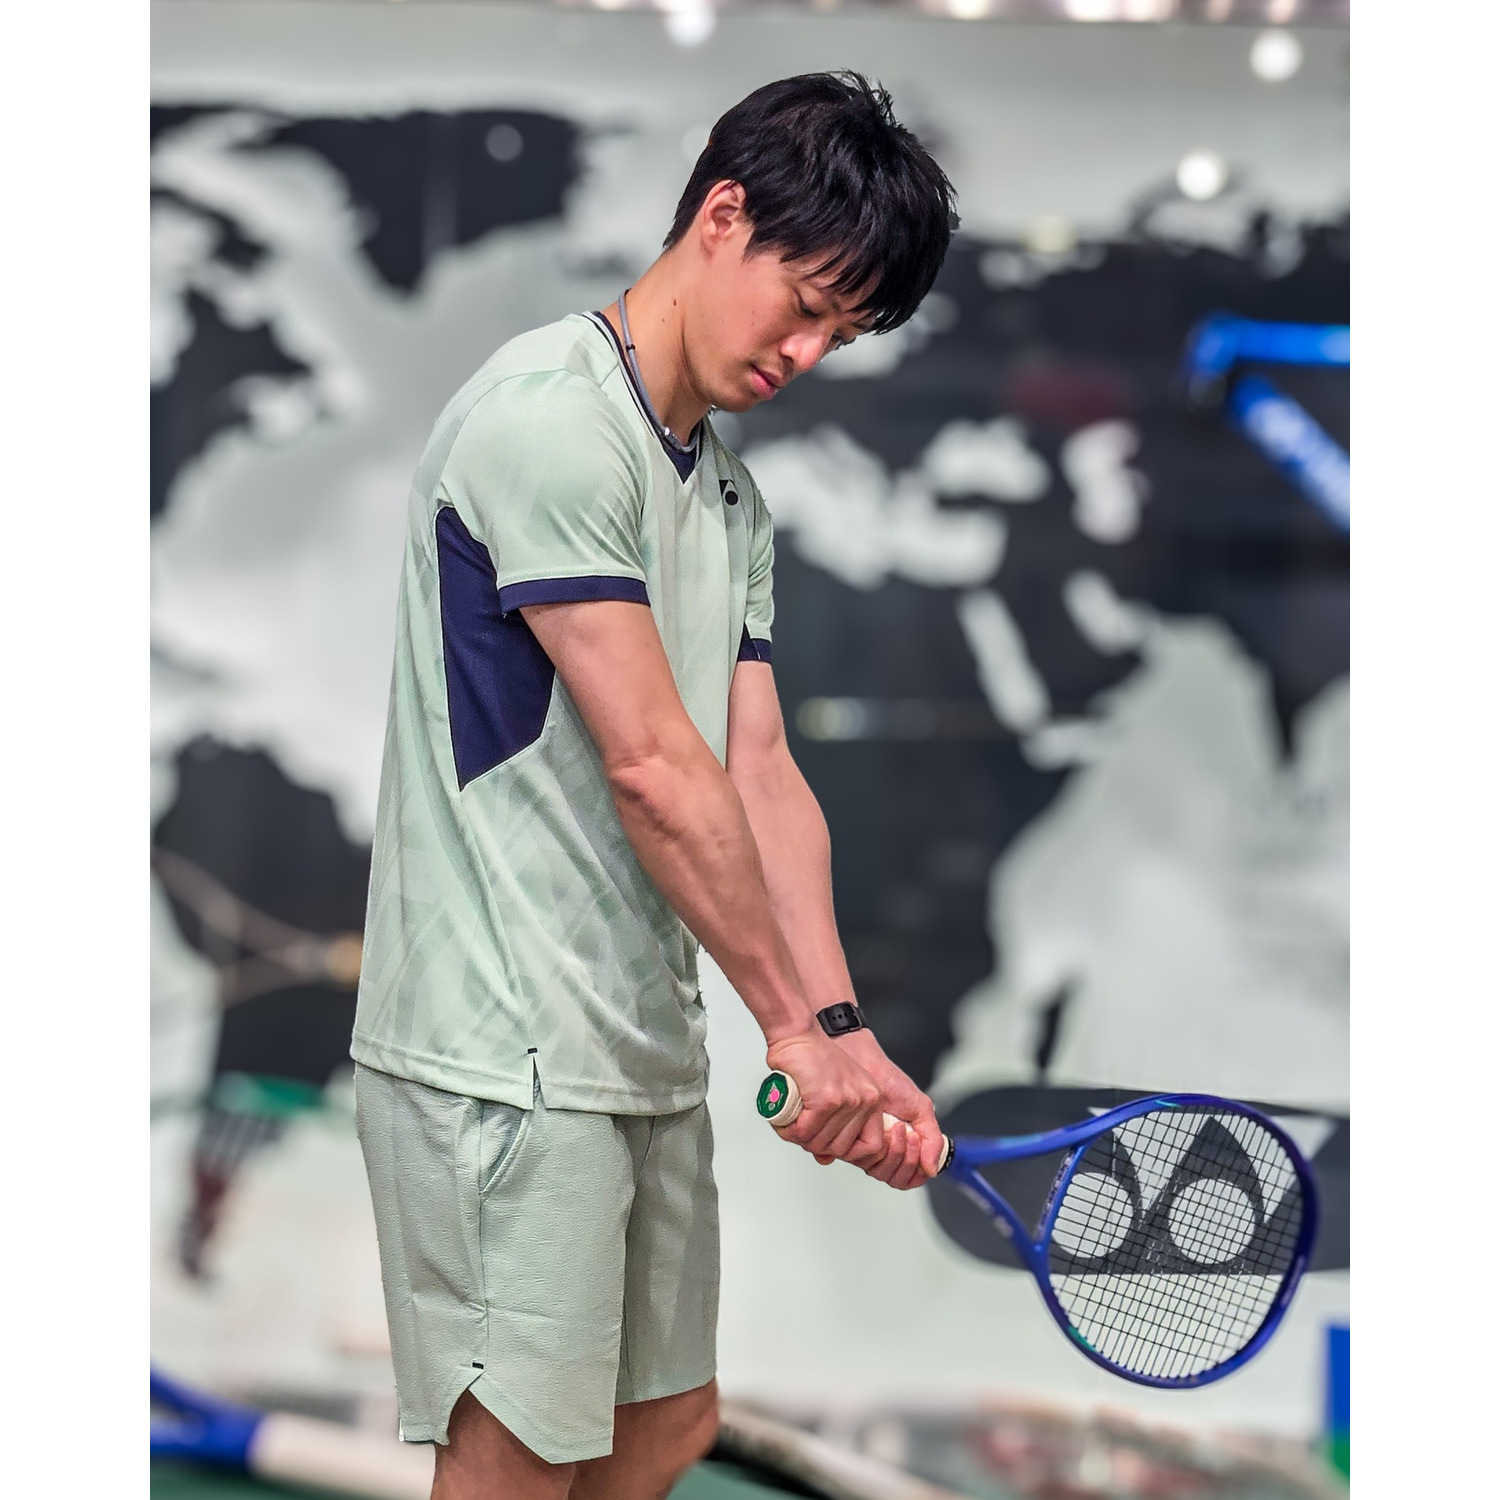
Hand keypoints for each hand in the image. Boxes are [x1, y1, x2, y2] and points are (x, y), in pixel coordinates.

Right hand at [763, 1028, 887, 1169]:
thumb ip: (835, 1125)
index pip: (872, 1146)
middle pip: (843, 1149)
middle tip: (802, 1131)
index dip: (848, 1152)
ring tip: (791, 1124)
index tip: (830, 1146)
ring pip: (821, 1143)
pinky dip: (790, 1130)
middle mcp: (865, 1101)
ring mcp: (848, 1101)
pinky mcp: (827, 1100)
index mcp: (872, 1099)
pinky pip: (805, 1132)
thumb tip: (827, 1158)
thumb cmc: (811, 1059)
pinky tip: (786, 1120)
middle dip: (817, 1145)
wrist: (797, 1033)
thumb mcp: (834, 1092)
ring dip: (800, 1138)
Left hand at [835, 1030, 946, 1189]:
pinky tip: (883, 1131)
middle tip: (909, 1135)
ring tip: (898, 1129)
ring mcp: (866, 1146)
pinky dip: (877, 1151)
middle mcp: (883, 1148)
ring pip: (881, 1173)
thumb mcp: (920, 1107)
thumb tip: (933, 1168)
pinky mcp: (849, 1142)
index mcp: (901, 1143)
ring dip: (894, 1154)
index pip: (911, 1175)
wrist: (861, 1061)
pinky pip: (863, 1162)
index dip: (916, 1167)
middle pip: (896, 1178)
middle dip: (906, 1159)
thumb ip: (932, 1138)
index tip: (918, 1143)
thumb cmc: (887, 1079)